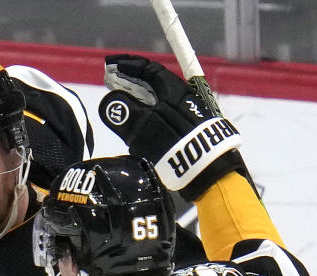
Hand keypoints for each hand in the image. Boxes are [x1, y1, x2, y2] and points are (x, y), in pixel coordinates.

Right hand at [98, 54, 247, 200]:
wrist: (208, 170)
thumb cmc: (174, 143)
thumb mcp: (144, 126)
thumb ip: (124, 113)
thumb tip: (109, 101)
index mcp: (174, 89)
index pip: (150, 69)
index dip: (129, 66)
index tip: (112, 65)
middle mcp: (185, 98)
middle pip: (155, 85)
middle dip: (133, 82)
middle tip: (114, 83)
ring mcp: (190, 116)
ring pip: (161, 102)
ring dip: (141, 100)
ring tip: (124, 105)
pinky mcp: (191, 133)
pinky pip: (165, 117)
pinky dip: (149, 115)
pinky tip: (142, 127)